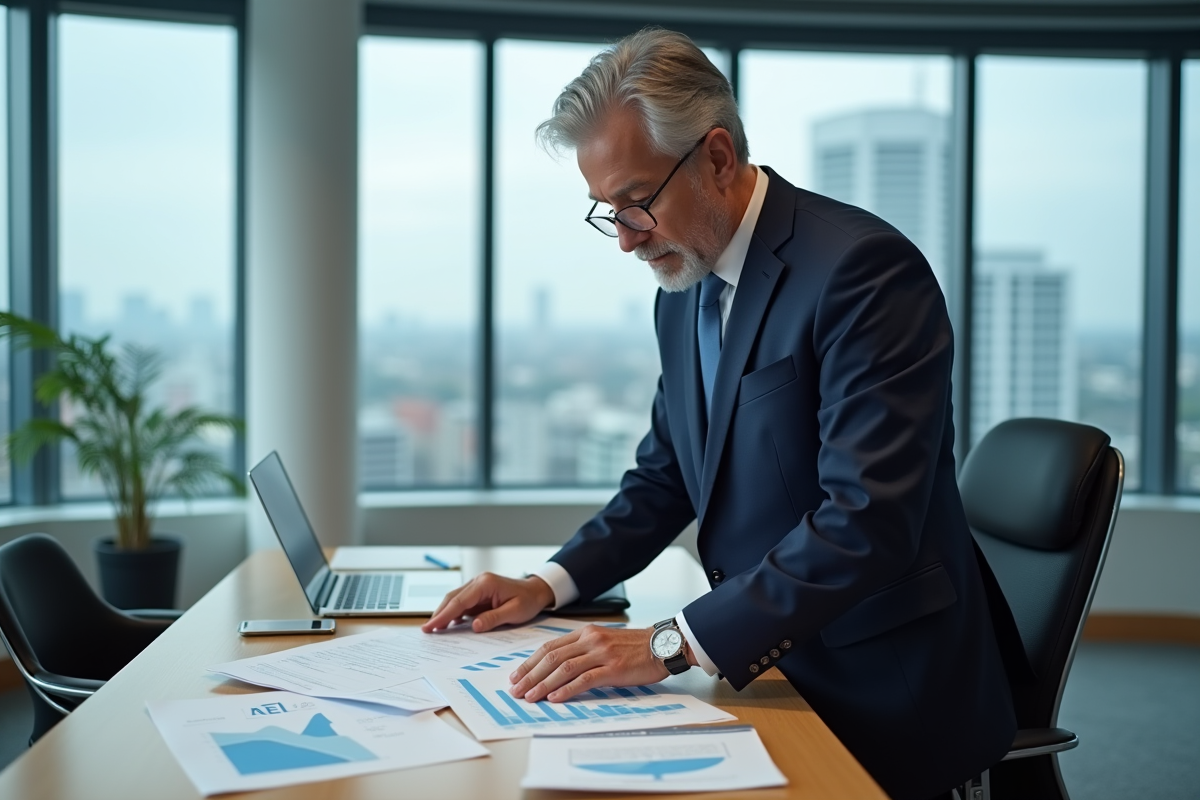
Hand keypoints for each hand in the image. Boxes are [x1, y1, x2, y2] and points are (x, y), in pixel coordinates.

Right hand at [421, 572, 553, 632]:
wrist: (536, 591)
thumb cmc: (527, 600)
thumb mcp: (514, 612)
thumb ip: (493, 618)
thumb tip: (474, 626)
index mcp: (485, 584)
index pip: (459, 601)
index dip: (443, 615)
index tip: (431, 626)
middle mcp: (478, 582)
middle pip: (452, 598)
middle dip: (439, 614)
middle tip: (427, 630)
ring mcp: (477, 586)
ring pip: (455, 600)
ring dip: (444, 614)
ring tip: (434, 629)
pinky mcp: (478, 593)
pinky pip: (462, 603)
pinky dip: (453, 613)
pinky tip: (449, 625)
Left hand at [508, 625, 670, 702]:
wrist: (662, 645)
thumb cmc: (634, 647)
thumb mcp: (604, 641)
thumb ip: (582, 650)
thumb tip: (557, 668)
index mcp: (585, 632)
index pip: (549, 647)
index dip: (530, 662)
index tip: (517, 676)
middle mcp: (590, 640)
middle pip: (551, 657)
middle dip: (530, 675)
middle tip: (516, 690)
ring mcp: (601, 653)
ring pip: (564, 668)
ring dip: (543, 684)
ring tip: (530, 697)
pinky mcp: (613, 668)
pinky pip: (585, 679)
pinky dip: (567, 689)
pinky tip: (555, 697)